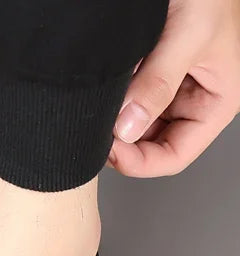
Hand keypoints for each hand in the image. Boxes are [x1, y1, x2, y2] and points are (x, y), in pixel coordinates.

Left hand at [110, 0, 239, 176]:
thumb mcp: (188, 35)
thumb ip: (159, 83)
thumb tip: (128, 127)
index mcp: (216, 101)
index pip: (175, 156)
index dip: (141, 162)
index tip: (110, 151)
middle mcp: (192, 100)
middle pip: (150, 147)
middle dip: (122, 145)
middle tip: (96, 133)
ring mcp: (168, 89)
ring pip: (134, 126)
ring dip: (114, 124)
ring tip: (102, 105)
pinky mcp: (147, 75)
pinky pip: (125, 101)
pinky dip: (110, 102)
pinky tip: (103, 91)